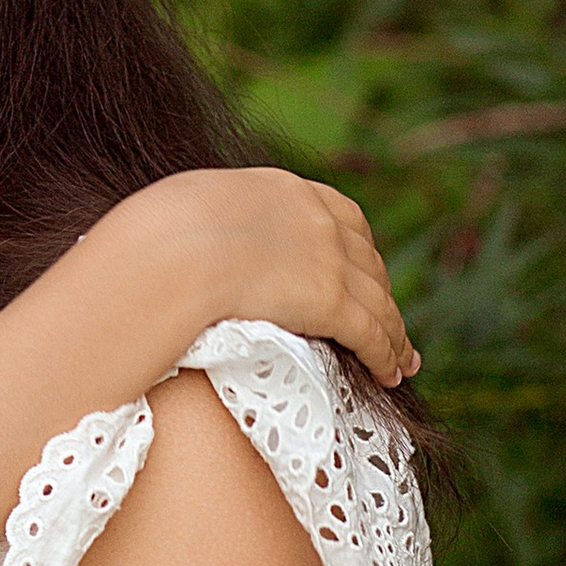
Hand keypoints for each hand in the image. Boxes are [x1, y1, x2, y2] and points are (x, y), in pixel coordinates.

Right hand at [125, 168, 417, 386]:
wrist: (176, 248)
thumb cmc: (161, 233)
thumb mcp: (192, 207)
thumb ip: (213, 221)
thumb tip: (192, 237)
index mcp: (285, 191)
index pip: (340, 215)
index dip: (357, 247)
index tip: (363, 268)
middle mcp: (319, 220)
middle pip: (367, 261)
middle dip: (380, 292)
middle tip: (389, 319)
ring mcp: (330, 260)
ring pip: (378, 302)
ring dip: (395, 332)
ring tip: (403, 361)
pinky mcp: (331, 301)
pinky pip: (371, 333)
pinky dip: (387, 355)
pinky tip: (391, 374)